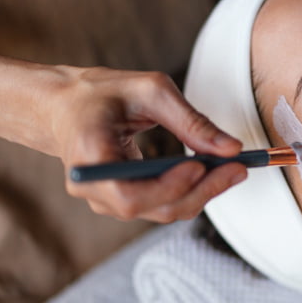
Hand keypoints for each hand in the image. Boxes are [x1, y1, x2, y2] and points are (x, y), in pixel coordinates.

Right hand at [49, 66, 246, 222]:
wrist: (64, 106)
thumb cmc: (102, 93)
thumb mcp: (149, 91)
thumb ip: (191, 121)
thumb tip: (231, 148)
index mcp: (88, 158)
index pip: (129, 194)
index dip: (169, 187)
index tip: (202, 166)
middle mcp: (93, 188)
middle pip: (153, 208)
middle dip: (200, 191)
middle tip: (236, 168)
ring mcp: (105, 199)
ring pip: (162, 211)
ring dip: (202, 193)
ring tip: (232, 168)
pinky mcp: (122, 199)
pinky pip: (161, 204)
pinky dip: (191, 191)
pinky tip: (213, 172)